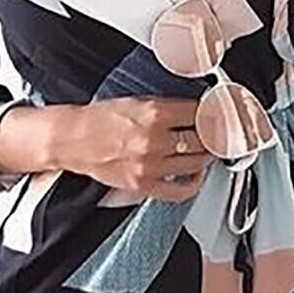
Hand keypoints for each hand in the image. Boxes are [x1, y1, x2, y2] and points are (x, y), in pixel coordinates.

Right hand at [37, 96, 214, 201]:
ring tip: (205, 150)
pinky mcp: (143, 184)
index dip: (214, 114)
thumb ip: (168, 107)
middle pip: (204, 140)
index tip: (220, 115)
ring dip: (205, 157)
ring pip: (196, 164)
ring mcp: (150, 165)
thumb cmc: (101, 119)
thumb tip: (199, 112)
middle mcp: (154, 140)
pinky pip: (179, 191)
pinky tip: (196, 175)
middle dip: (214, 136)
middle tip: (218, 134)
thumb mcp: (137, 101)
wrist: (73, 139)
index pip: (200, 114)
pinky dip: (193, 183)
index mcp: (154, 113)